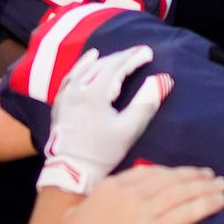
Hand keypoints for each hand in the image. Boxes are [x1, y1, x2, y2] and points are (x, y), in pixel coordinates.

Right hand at [36, 163, 223, 223]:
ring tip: (222, 186)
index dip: (171, 172)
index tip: (184, 174)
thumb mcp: (74, 217)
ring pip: (183, 192)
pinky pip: (187, 213)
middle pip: (171, 178)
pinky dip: (207, 204)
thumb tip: (91, 205)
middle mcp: (129, 194)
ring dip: (206, 187)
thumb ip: (89, 205)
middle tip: (211, 176)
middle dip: (194, 175)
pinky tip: (220, 202)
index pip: (149, 173)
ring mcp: (143, 211)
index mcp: (111, 187)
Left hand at [39, 44, 167, 194]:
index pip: (117, 67)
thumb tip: (162, 79)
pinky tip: (88, 60)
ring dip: (104, 59)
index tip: (148, 53)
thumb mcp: (129, 129)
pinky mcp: (60, 102)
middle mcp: (78, 88)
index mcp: (95, 93)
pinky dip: (82, 65)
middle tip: (138, 53)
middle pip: (102, 64)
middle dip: (121, 57)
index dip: (134, 58)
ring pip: (86, 68)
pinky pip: (71, 76)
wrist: (71, 170)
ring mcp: (66, 94)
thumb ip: (146, 102)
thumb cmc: (103, 151)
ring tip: (118, 55)